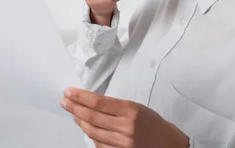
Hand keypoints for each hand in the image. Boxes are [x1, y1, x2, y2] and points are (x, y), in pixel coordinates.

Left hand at [61, 87, 188, 147]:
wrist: (169, 145)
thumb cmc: (155, 125)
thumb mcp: (138, 108)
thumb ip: (116, 106)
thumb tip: (93, 103)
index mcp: (130, 110)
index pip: (99, 102)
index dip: (81, 97)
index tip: (69, 91)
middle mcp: (125, 127)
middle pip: (92, 117)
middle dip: (75, 108)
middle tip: (64, 101)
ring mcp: (122, 143)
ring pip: (92, 132)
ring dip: (79, 121)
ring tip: (73, 113)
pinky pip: (99, 145)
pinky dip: (91, 136)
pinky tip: (86, 128)